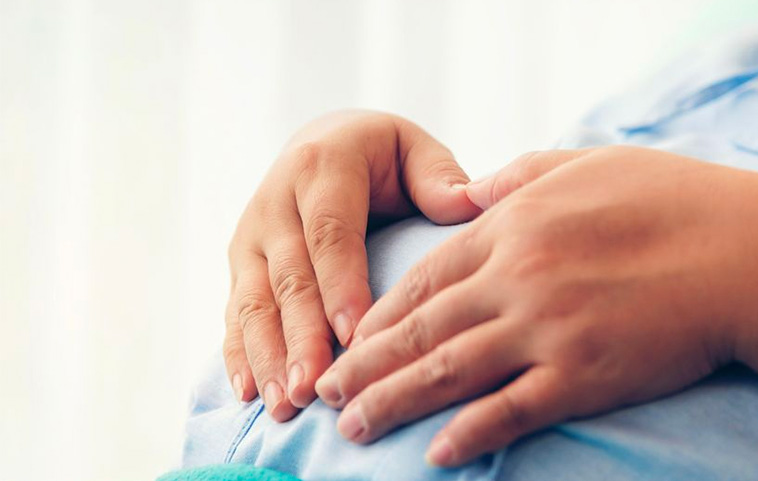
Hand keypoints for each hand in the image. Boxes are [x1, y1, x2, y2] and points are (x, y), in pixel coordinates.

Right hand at [225, 110, 480, 420]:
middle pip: (289, 278)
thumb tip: (470, 203)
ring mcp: (251, 236)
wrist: (320, 144)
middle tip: (315, 389)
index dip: (341, 287)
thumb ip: (437, 178)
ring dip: (268, 357)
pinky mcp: (240, 264)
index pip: (330, 233)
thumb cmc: (383, 157)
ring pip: (255, 302)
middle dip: (301, 338)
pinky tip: (252, 394)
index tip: (357, 340)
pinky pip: (235, 313)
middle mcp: (275, 201)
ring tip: (286, 406)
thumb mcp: (413, 150)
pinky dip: (239, 355)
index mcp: (322, 167)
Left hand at [315, 147, 757, 464]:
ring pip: (449, 373)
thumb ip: (518, 175)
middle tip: (325, 394)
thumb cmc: (673, 199)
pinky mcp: (583, 376)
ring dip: (394, 403)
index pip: (425, 276)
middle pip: (420, 330)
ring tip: (355, 428)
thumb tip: (469, 189)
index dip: (380, 313)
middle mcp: (516, 279)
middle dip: (366, 365)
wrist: (747, 252)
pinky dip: (469, 434)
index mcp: (512, 226)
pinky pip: (511, 411)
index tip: (349, 336)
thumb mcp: (587, 162)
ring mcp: (546, 330)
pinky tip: (437, 454)